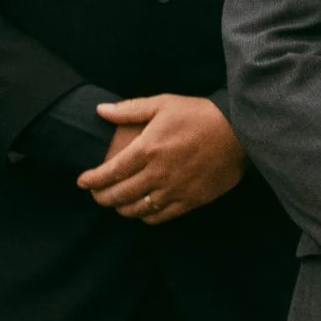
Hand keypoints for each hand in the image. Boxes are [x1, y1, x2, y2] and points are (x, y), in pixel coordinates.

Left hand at [80, 94, 246, 222]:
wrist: (239, 131)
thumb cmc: (198, 114)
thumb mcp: (163, 104)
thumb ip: (130, 110)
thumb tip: (100, 110)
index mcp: (148, 149)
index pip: (110, 172)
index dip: (92, 180)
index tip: (82, 181)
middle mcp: (158, 173)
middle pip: (119, 195)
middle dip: (101, 197)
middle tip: (96, 194)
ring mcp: (175, 189)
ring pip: (137, 209)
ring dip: (121, 208)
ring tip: (117, 203)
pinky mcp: (191, 200)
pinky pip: (160, 217)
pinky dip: (145, 217)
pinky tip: (142, 210)